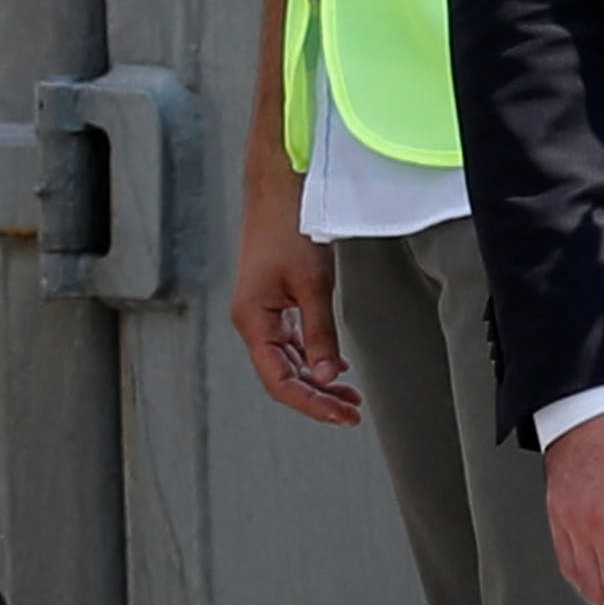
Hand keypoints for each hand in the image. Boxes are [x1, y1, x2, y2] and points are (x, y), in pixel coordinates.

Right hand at [229, 194, 360, 425]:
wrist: (278, 189)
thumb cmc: (287, 227)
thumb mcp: (312, 285)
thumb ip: (320, 334)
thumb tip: (327, 374)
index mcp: (253, 320)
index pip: (279, 380)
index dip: (311, 403)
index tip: (340, 415)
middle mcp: (252, 321)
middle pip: (282, 375)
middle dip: (317, 397)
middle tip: (351, 411)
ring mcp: (261, 313)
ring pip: (287, 361)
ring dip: (316, 380)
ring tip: (348, 395)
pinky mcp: (272, 302)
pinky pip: (289, 342)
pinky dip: (311, 357)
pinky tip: (334, 365)